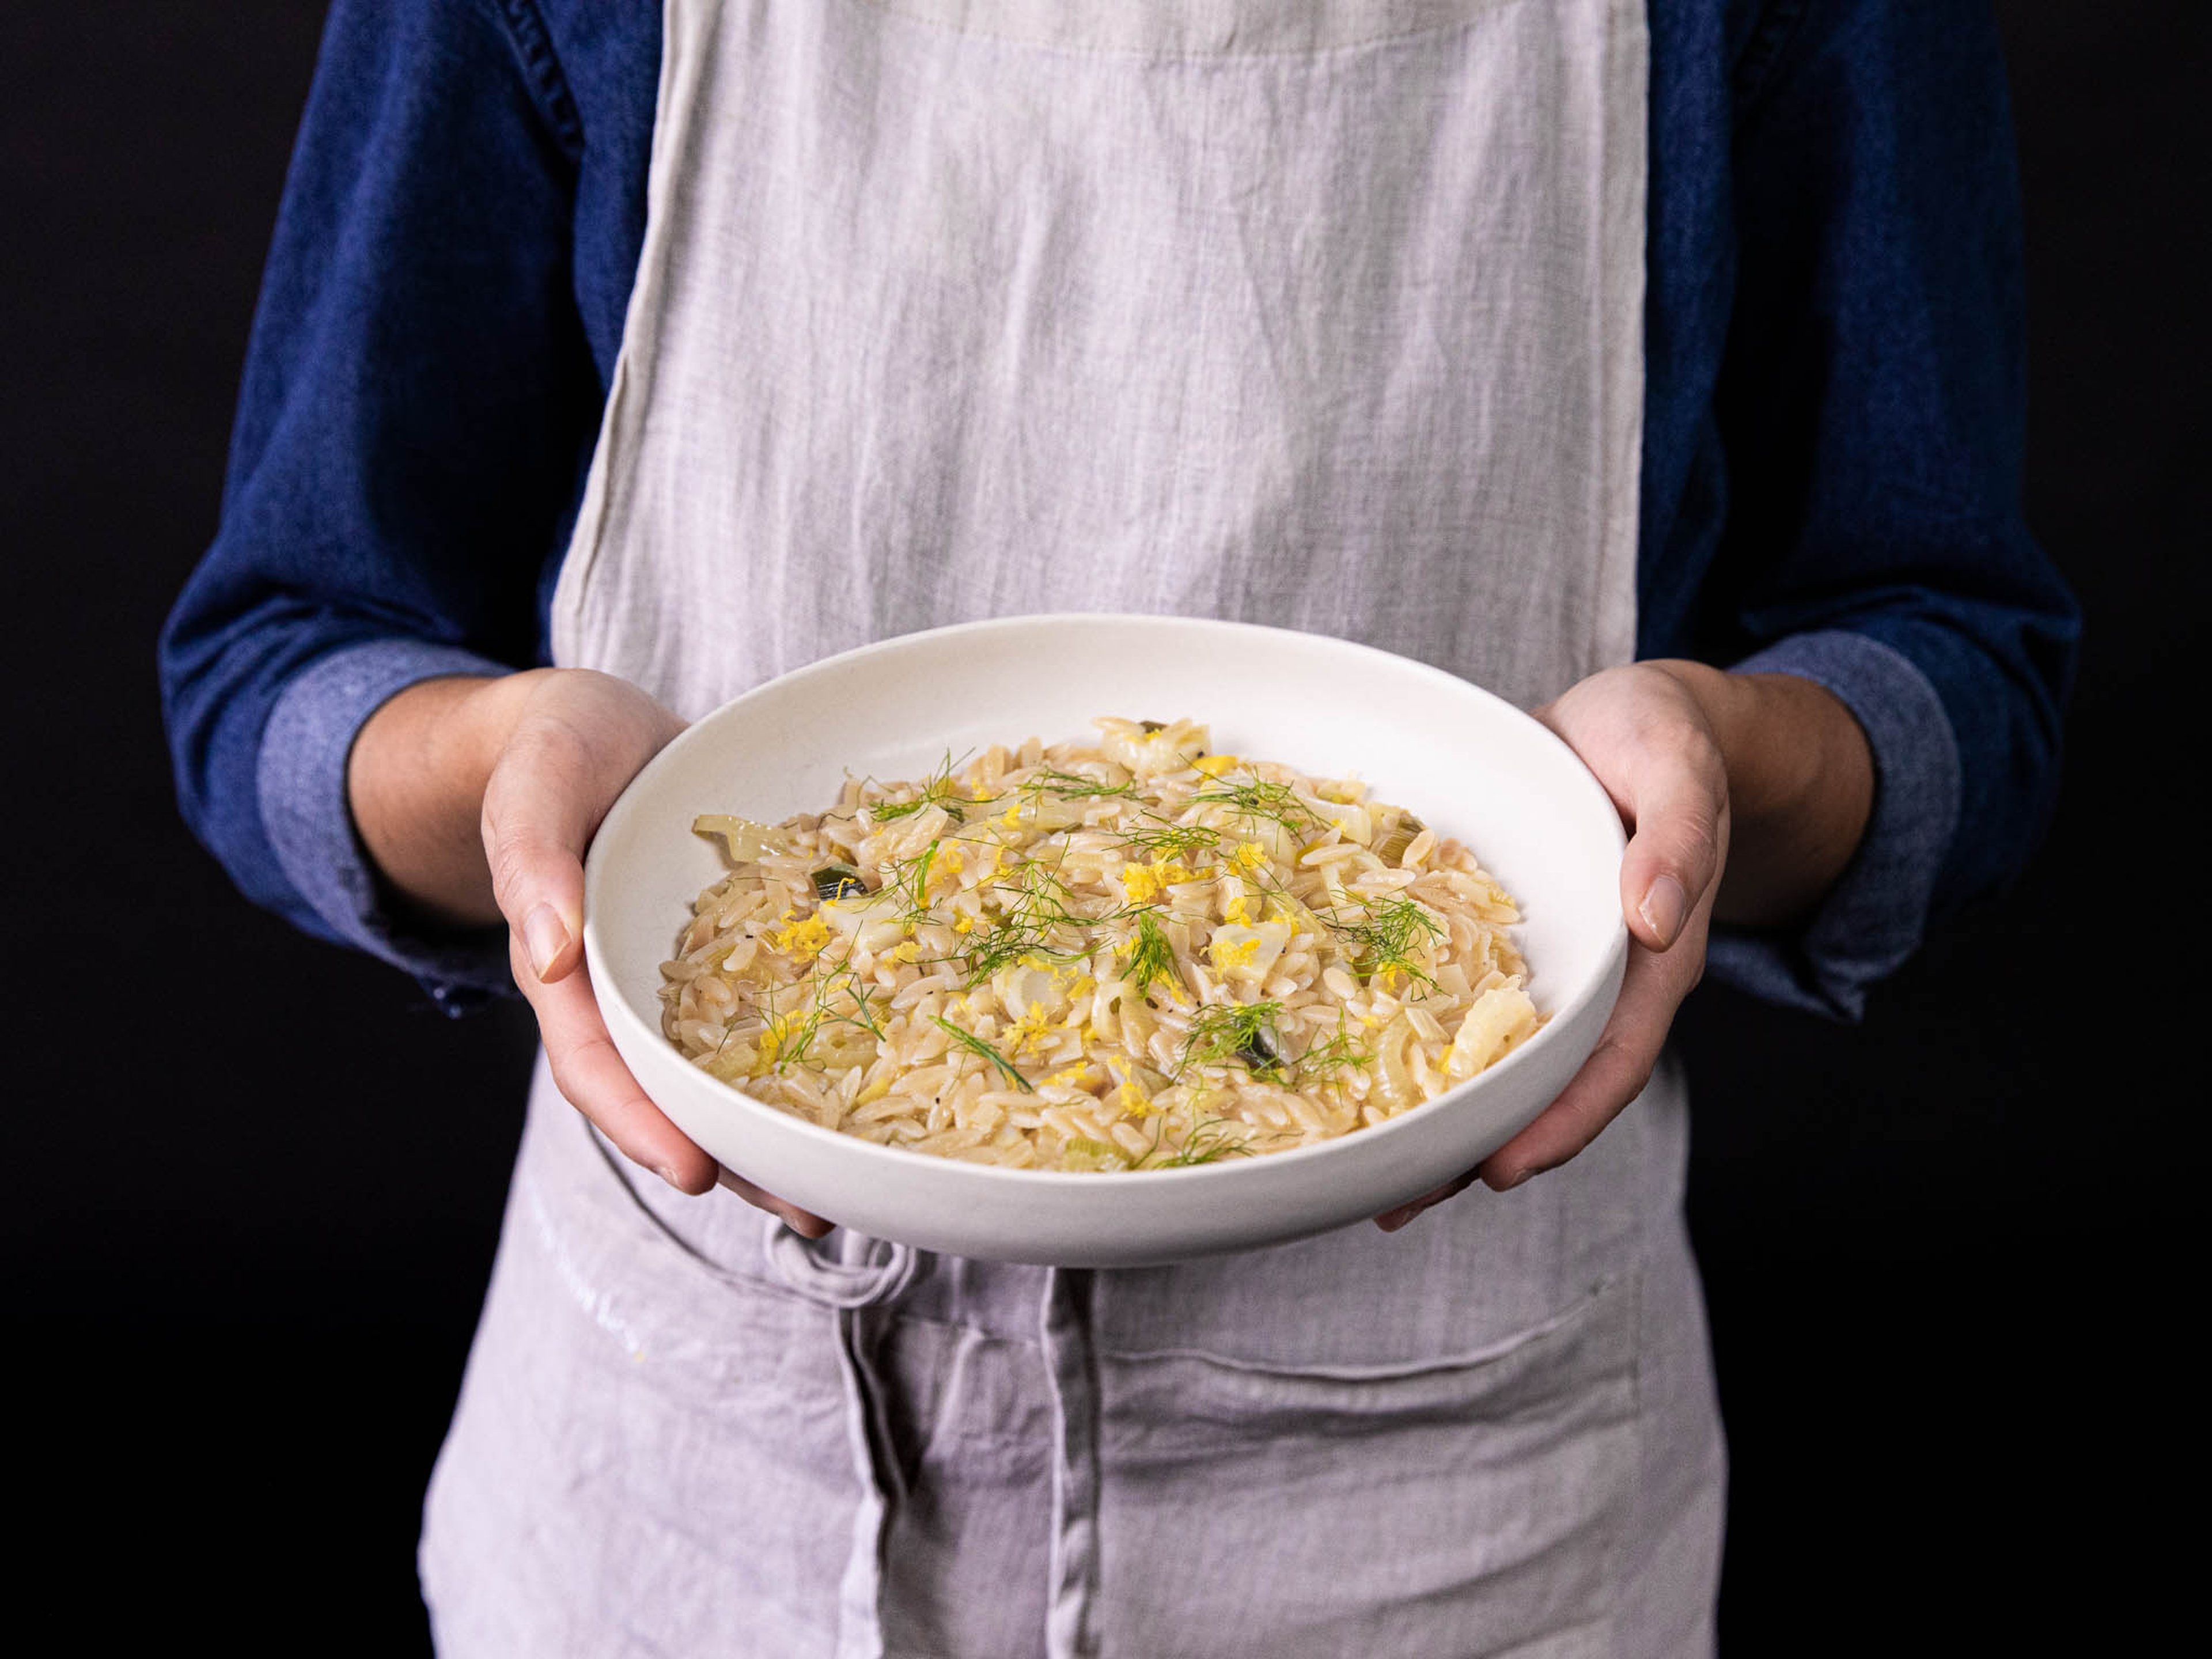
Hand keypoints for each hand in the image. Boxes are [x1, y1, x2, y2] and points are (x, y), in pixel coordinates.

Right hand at [351, 668, 832, 1235]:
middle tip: (807, 1210)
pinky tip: (879, 1072)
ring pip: (732, 1065)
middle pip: (677, 1092)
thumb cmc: (551, 749)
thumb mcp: (531, 786)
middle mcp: (633, 987)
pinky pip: (778, 1001)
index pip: (597, 1066)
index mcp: (570, 970)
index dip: (642, 1124)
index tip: (695, 1173)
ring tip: (850, 1182)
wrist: (597, 723)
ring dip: (783, 1126)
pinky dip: (816, 1044)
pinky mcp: (744, 939)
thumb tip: (548, 951)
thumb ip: (530, 861)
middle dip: (736, 1156)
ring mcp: (690, 971)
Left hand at [1374, 659, 1870, 1230]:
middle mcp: (1591, 978)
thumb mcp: (1678, 769)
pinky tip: (1348, 1062)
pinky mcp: (1493, 934)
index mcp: (1648, 960)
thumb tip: (1653, 918)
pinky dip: (1408, 1035)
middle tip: (1395, 1203)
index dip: (1561, 1122)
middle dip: (1474, 1146)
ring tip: (1359, 1166)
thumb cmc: (1663, 739)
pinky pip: (1452, 995)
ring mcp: (1540, 962)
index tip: (1502, 1170)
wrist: (1632, 716)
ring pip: (1489, 1055)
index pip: (1609, 1062)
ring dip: (1433, 1113)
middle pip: (1538, 1085)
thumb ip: (1678, 839)